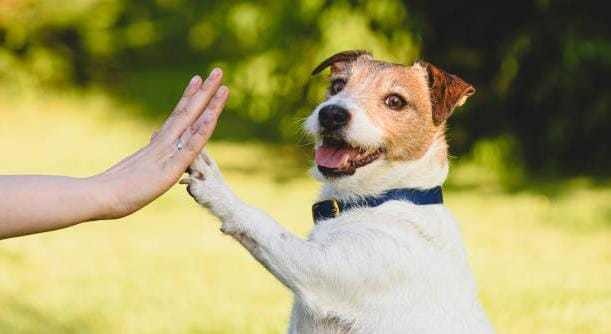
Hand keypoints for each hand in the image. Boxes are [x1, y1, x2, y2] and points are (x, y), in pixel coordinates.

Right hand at [90, 69, 228, 218]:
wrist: (98, 197)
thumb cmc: (113, 190)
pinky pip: (190, 147)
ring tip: (220, 80)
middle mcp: (164, 143)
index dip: (190, 99)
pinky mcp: (170, 168)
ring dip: (209, 103)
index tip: (199, 79)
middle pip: (188, 112)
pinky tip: (212, 116)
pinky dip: (201, 132)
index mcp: (158, 145)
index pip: (178, 117)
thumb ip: (148, 155)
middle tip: (218, 70)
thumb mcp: (137, 169)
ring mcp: (167, 153)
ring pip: (192, 122)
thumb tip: (153, 137)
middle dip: (205, 92)